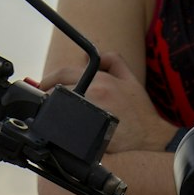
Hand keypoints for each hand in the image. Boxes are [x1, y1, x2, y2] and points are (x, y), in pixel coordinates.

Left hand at [39, 51, 172, 155]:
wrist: (150, 138)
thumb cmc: (140, 112)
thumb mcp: (130, 79)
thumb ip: (112, 61)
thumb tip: (87, 56)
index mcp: (100, 79)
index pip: (64, 73)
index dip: (49, 79)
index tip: (43, 85)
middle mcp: (94, 94)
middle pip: (56, 91)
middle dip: (47, 96)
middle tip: (44, 103)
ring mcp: (90, 115)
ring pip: (57, 110)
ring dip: (50, 112)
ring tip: (50, 117)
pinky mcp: (88, 135)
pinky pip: (65, 129)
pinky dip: (59, 129)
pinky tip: (60, 132)